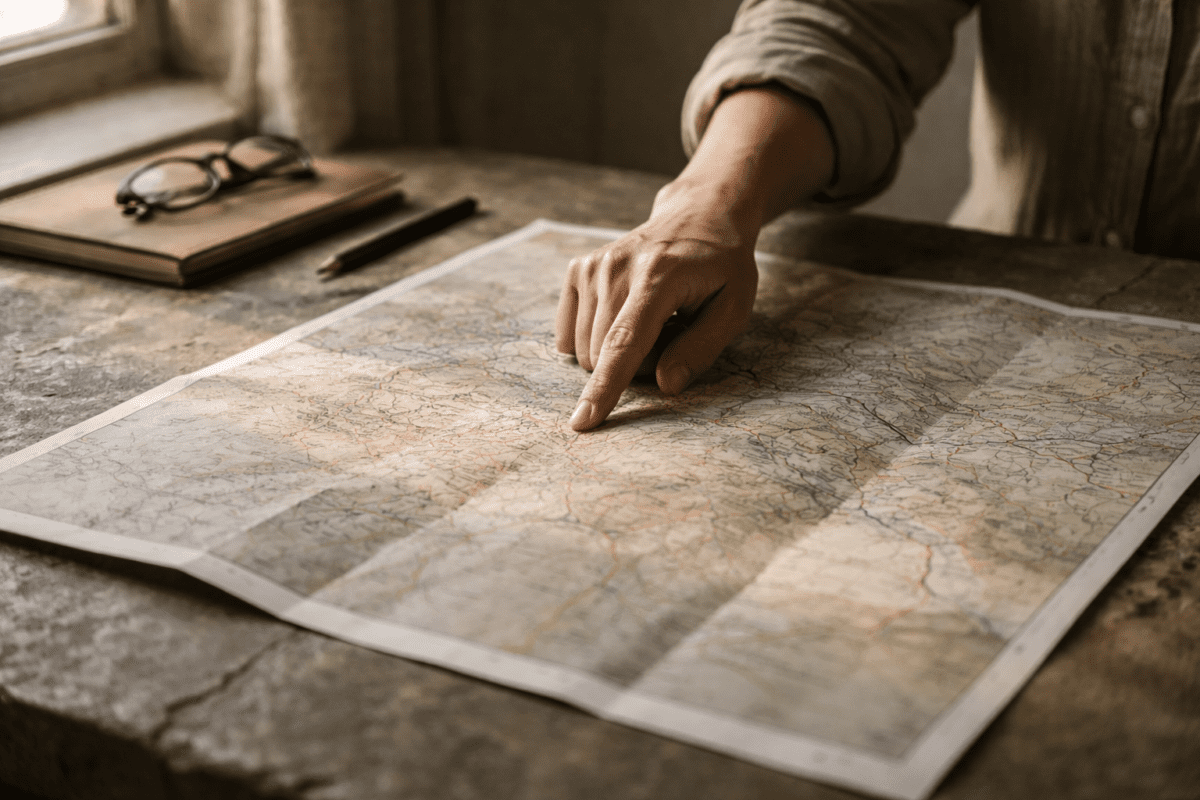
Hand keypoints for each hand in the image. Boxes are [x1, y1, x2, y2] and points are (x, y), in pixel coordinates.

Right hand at [555, 182, 758, 430]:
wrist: (698, 216)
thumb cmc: (721, 267)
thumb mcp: (734, 308)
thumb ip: (701, 349)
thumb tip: (665, 385)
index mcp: (658, 277)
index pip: (625, 342)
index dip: (605, 387)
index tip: (583, 421)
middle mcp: (617, 268)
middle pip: (603, 354)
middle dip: (635, 366)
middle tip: (670, 335)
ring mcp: (593, 266)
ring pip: (584, 349)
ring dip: (617, 352)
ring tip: (652, 320)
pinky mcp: (577, 269)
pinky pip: (569, 335)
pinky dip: (595, 339)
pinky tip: (623, 315)